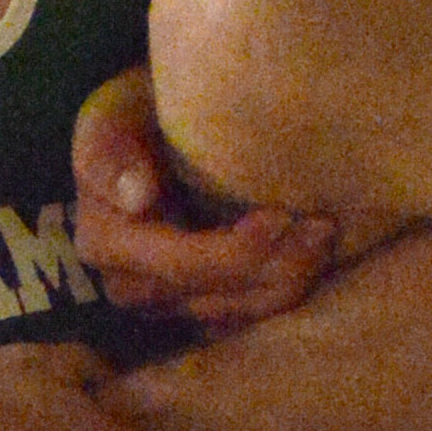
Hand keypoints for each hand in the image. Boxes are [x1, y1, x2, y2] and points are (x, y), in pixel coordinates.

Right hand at [69, 69, 347, 332]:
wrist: (143, 136)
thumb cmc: (132, 116)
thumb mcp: (114, 117)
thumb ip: (113, 152)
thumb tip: (137, 196)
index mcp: (106, 243)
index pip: (182, 263)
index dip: (238, 250)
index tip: (282, 217)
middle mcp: (131, 286)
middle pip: (217, 294)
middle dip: (276, 266)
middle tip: (323, 227)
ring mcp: (166, 304)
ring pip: (239, 310)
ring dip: (289, 279)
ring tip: (325, 236)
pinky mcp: (197, 305)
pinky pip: (248, 313)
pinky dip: (284, 288)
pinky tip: (313, 256)